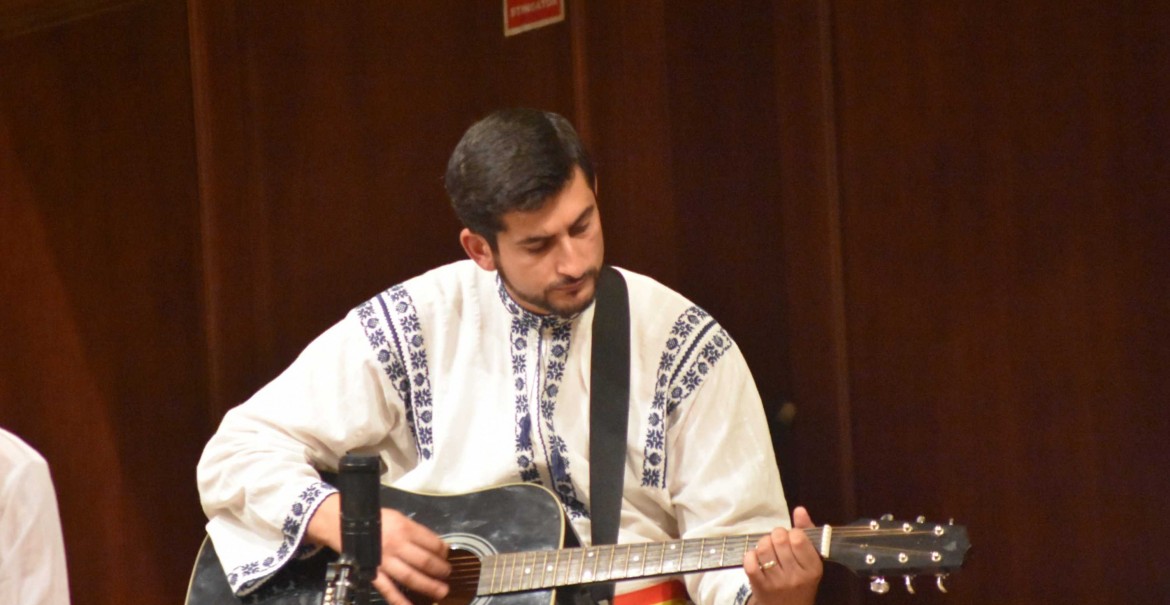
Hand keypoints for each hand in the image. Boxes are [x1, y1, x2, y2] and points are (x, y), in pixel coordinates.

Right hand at [306, 494, 451, 604]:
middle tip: (448, 574)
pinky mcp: (373, 574)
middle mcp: (396, 545)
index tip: (447, 555)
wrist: (343, 525)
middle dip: (440, 570)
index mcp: (404, 528)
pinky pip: (388, 590)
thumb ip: (415, 531)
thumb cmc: (375, 520)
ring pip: (410, 577)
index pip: (432, 542)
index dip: (443, 551)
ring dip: (428, 586)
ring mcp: (384, 562)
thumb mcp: (398, 517)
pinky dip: (400, 601)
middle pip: (424, 562)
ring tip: (442, 591)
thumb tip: (435, 545)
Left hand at [742, 506, 821, 604]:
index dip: (793, 532)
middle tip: (778, 541)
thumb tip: (800, 509)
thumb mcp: (811, 559)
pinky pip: (750, 563)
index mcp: (812, 568)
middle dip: (777, 534)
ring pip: (763, 549)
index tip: (793, 537)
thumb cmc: (801, 579)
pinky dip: (750, 555)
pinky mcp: (759, 587)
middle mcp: (796, 576)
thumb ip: (807, 532)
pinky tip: (757, 557)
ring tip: (768, 547)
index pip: (798, 538)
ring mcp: (777, 583)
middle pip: (779, 540)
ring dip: (763, 542)